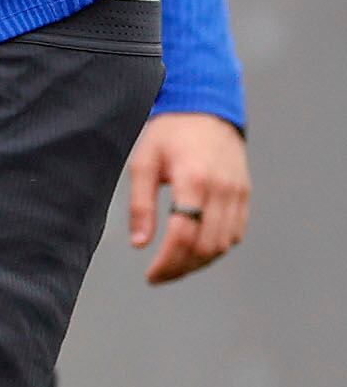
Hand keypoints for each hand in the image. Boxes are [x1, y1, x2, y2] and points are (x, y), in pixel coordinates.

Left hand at [124, 110, 250, 283]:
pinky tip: (195, 250)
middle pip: (207, 246)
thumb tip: (140, 244)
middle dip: (182, 268)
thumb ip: (140, 205)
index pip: (184, 235)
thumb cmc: (169, 136)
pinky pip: (236, 233)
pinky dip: (216, 248)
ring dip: (199, 262)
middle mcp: (222, 190)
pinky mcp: (245, 195)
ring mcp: (238, 193)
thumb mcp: (143, 164)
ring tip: (174, 266)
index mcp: (194, 180)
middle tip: (160, 276)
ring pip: (224, 244)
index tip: (151, 276)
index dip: (167, 262)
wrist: (205, 110)